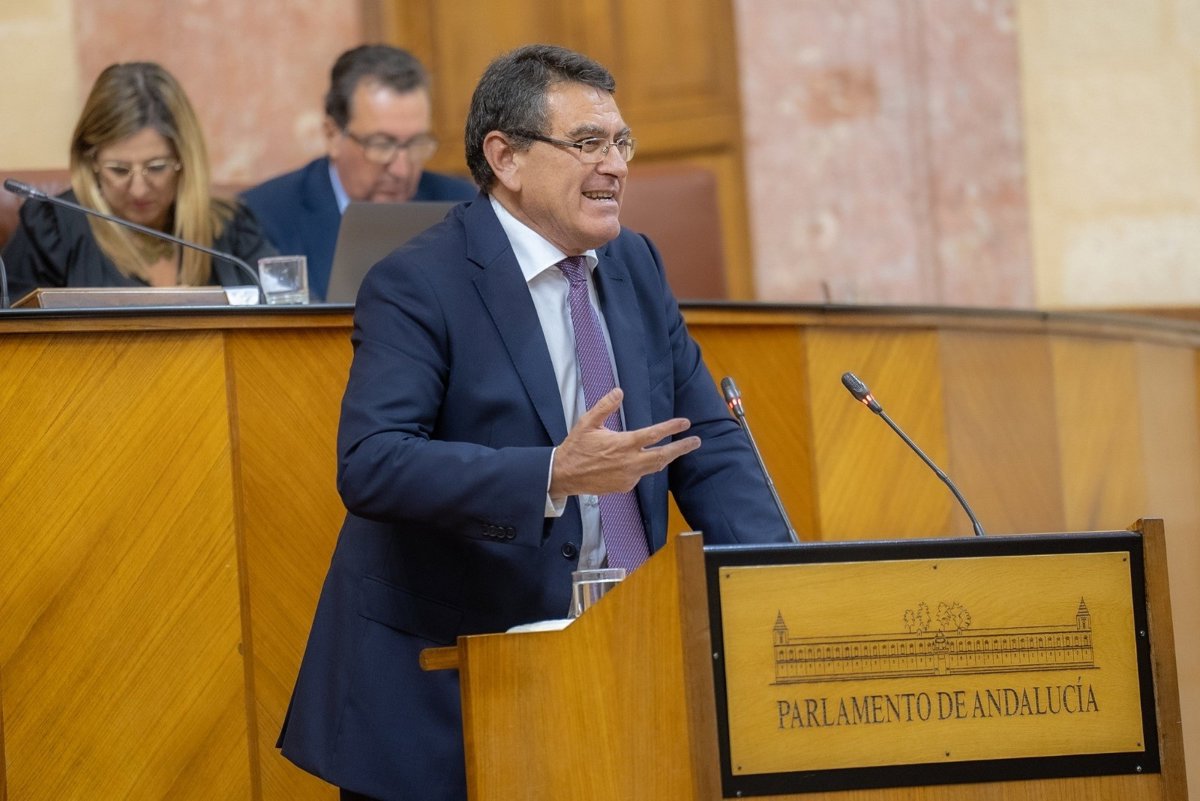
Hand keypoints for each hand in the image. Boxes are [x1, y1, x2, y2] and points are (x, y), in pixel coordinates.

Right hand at [550, 387, 700, 496]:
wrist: (564, 475)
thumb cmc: (576, 447)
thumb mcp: (587, 422)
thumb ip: (605, 406)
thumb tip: (619, 391)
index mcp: (623, 444)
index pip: (654, 434)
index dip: (672, 427)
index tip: (685, 423)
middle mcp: (629, 462)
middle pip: (663, 456)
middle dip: (681, 448)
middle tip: (696, 441)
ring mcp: (628, 477)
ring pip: (654, 467)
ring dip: (667, 457)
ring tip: (677, 450)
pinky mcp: (624, 486)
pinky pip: (640, 475)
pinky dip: (645, 466)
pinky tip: (641, 461)